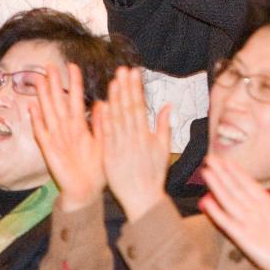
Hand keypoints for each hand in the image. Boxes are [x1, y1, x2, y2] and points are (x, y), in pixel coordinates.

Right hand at [30, 64, 105, 211]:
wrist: (86, 191)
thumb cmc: (95, 168)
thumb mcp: (103, 143)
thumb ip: (101, 124)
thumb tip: (103, 103)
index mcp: (79, 126)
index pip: (76, 99)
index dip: (74, 83)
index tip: (73, 66)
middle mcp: (66, 129)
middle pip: (58, 101)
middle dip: (54, 83)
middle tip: (49, 65)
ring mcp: (56, 138)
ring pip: (48, 112)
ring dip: (43, 96)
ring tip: (38, 79)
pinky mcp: (49, 150)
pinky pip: (41, 133)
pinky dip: (36, 120)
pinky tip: (31, 107)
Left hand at [99, 66, 169, 220]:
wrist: (142, 199)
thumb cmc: (154, 175)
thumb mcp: (164, 150)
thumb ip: (164, 126)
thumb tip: (168, 105)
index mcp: (146, 136)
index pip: (140, 106)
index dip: (136, 88)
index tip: (134, 73)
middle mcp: (132, 139)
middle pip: (127, 109)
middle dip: (125, 88)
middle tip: (122, 70)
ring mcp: (119, 146)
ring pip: (115, 118)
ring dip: (114, 99)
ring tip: (113, 81)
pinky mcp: (109, 155)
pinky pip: (106, 135)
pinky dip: (104, 119)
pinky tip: (102, 104)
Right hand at [200, 156, 269, 269]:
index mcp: (268, 205)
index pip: (248, 184)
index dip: (236, 171)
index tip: (225, 159)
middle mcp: (254, 212)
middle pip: (235, 189)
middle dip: (222, 174)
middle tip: (210, 158)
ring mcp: (247, 224)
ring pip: (229, 202)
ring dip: (217, 187)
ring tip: (207, 172)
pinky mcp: (243, 238)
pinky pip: (227, 223)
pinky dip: (217, 213)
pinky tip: (207, 202)